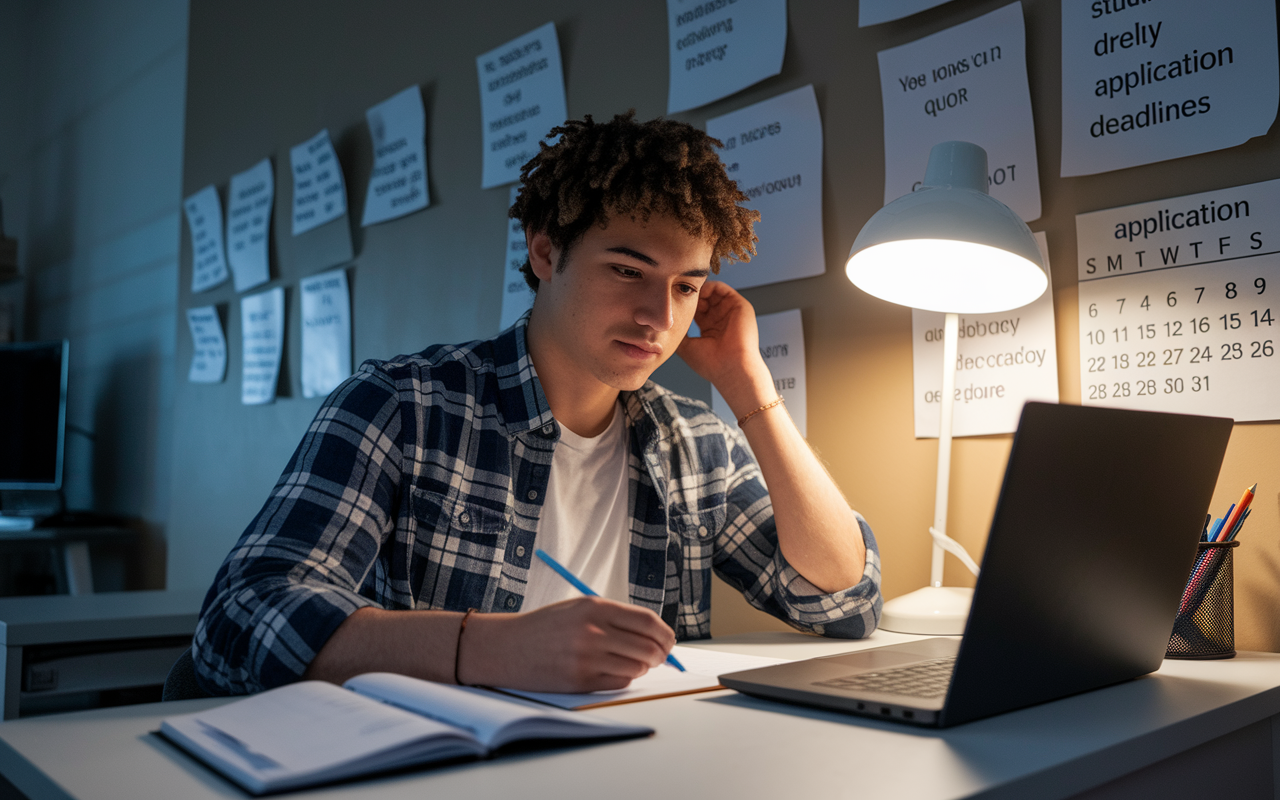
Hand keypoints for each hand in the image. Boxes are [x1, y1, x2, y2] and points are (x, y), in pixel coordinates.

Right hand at [457, 597, 675, 691]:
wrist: (506, 647)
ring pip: (636, 667)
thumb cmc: (544, 627)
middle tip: (660, 657)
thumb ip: (613, 618)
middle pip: (647, 646)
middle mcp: (593, 631)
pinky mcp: (580, 680)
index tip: (668, 640)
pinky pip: (619, 682)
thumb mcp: (578, 608)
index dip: (664, 633)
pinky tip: (614, 671)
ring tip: (633, 663)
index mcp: (594, 607)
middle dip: (660, 654)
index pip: (647, 621)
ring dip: (641, 667)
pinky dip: (624, 678)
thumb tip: (653, 635)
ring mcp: (587, 657)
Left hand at [677, 281, 773, 413]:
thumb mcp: (687, 347)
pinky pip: (723, 288)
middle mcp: (721, 319)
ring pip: (712, 292)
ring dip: (698, 289)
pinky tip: (698, 292)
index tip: (671, 302)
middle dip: (690, 295)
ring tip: (687, 293)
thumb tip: (664, 324)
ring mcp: (730, 312)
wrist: (731, 368)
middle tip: (677, 293)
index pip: (696, 310)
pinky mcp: (740, 306)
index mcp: (710, 329)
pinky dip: (709, 286)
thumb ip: (677, 333)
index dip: (684, 304)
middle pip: (704, 298)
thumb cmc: (711, 364)